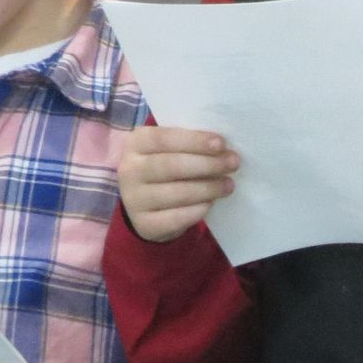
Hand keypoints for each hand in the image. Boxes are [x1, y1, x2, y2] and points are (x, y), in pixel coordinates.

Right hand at [117, 126, 237, 243]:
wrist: (147, 205)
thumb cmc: (166, 166)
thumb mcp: (170, 149)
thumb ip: (189, 143)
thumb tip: (223, 147)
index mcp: (136, 143)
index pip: (164, 138)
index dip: (194, 141)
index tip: (221, 143)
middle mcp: (129, 170)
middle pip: (171, 166)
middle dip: (207, 164)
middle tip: (233, 163)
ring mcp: (134, 199)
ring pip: (176, 193)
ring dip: (208, 188)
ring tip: (228, 184)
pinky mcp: (144, 224)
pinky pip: (175, 218)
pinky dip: (197, 210)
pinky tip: (211, 203)